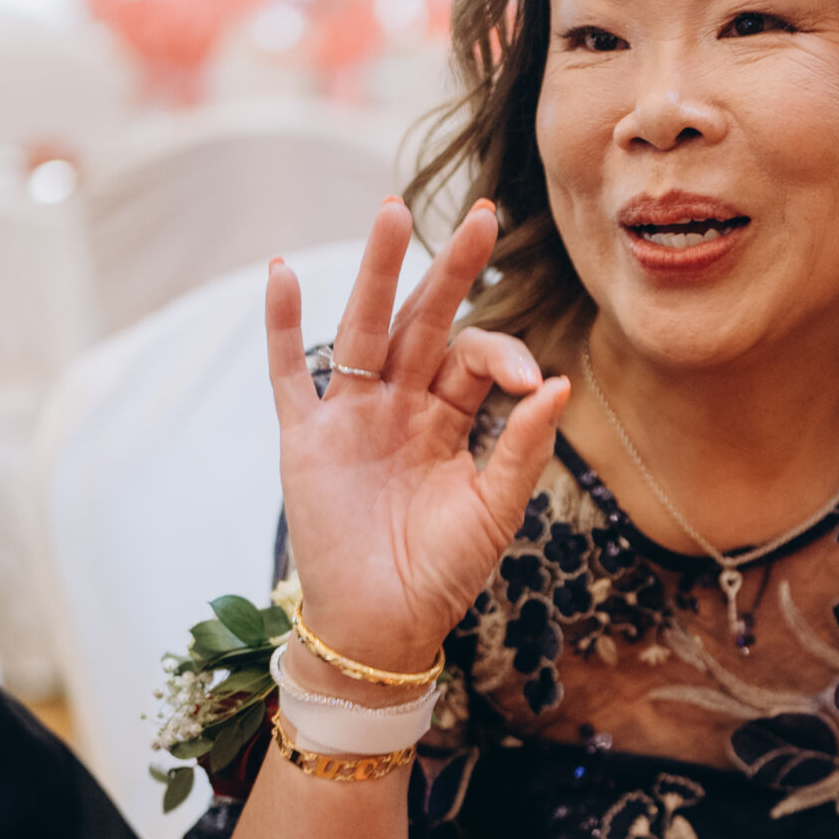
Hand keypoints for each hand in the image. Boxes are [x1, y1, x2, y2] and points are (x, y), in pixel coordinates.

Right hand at [269, 198, 571, 674]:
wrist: (383, 627)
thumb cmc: (443, 573)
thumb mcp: (496, 510)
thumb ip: (522, 448)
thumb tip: (558, 383)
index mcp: (450, 417)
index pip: (476, 359)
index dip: (503, 355)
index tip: (528, 381)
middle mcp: (400, 404)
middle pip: (424, 321)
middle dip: (450, 269)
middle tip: (480, 213)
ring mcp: (351, 416)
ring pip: (363, 328)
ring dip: (376, 271)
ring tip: (391, 211)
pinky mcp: (305, 439)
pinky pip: (288, 373)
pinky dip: (282, 326)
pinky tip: (280, 272)